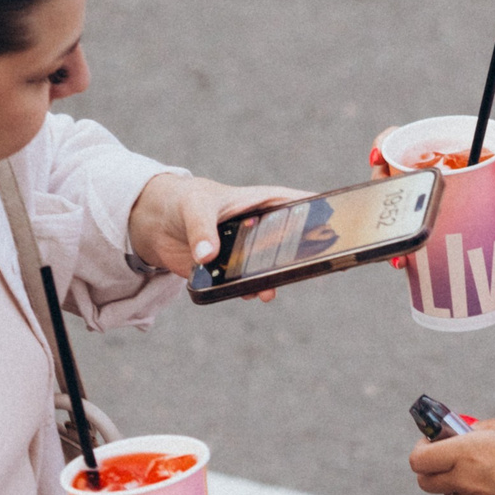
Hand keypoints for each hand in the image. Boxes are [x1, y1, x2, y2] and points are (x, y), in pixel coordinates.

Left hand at [129, 173, 304, 299]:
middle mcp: (261, 228)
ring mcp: (248, 250)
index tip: (337, 225)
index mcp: (263, 202)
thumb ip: (201, 230)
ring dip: (271, 280)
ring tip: (267, 292)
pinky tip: (248, 294)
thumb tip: (206, 255)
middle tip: (308, 269)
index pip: (300, 204)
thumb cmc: (183, 201)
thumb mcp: (194, 208)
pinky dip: (248, 290)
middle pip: (291, 242)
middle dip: (300, 257)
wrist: (157, 223)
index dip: (321, 213)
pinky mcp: (231, 269)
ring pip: (270, 267)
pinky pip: (246, 283)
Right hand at [369, 131, 494, 291]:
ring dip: (384, 224)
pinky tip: (400, 261)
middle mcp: (429, 181)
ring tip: (394, 240)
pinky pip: (403, 240)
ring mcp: (424, 210)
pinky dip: (397, 250)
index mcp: (447, 159)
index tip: (379, 157)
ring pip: (391, 210)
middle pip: (389, 175)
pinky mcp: (425, 238)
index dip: (384, 145)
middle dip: (379, 187)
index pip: (405, 143)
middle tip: (384, 201)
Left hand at [406, 417, 494, 494]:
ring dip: (462, 486)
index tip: (434, 442)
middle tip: (454, 459)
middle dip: (433, 469)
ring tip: (493, 476)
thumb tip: (470, 430)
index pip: (419, 459)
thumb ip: (490, 428)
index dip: (422, 449)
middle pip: (426, 483)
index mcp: (471, 453)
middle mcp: (468, 482)